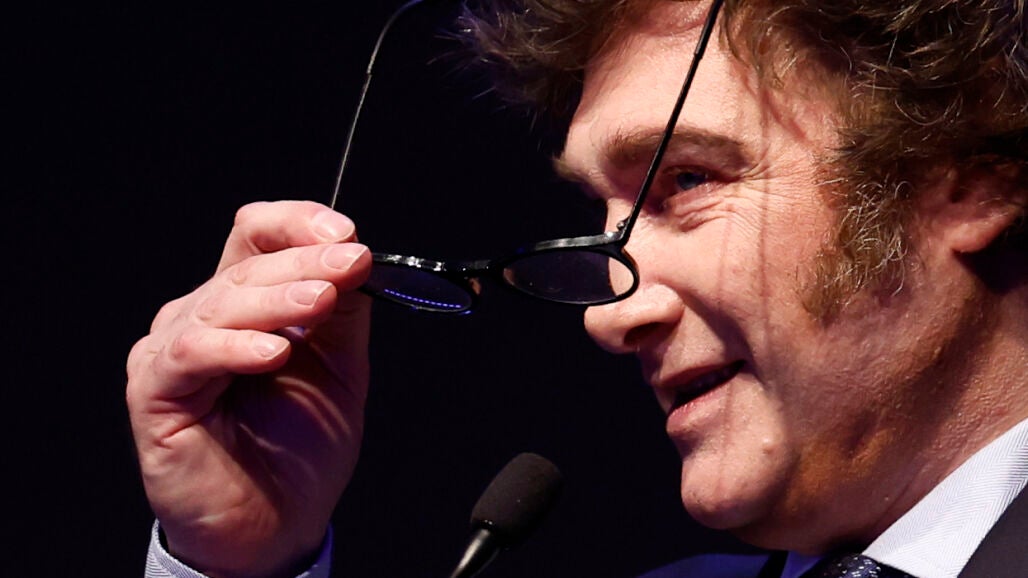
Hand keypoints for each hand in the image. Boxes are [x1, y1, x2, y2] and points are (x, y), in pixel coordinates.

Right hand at [127, 201, 371, 577]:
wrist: (274, 525)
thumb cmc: (299, 449)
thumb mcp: (338, 366)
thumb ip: (343, 311)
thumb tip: (354, 254)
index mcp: (245, 303)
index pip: (258, 235)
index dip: (298, 223)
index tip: (347, 235)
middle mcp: (202, 317)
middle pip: (245, 264)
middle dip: (305, 261)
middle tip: (348, 264)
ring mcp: (173, 351)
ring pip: (221, 302)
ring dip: (278, 298)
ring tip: (322, 300)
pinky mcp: (154, 391)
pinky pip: (191, 354)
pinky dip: (236, 347)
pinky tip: (274, 352)